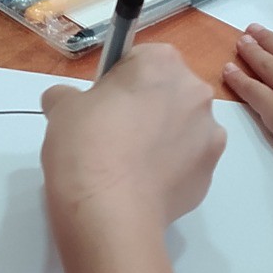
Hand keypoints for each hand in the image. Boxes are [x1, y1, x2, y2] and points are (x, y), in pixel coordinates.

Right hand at [40, 43, 224, 233]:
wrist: (110, 213)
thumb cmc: (86, 146)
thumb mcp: (61, 108)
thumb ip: (68, 95)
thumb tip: (65, 101)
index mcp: (162, 62)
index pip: (139, 60)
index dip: (117, 82)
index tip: (101, 105)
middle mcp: (195, 91)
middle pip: (167, 91)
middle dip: (146, 107)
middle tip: (112, 135)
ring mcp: (209, 134)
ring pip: (182, 127)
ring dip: (162, 138)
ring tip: (128, 166)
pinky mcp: (210, 172)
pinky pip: (188, 161)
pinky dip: (170, 169)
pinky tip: (143, 185)